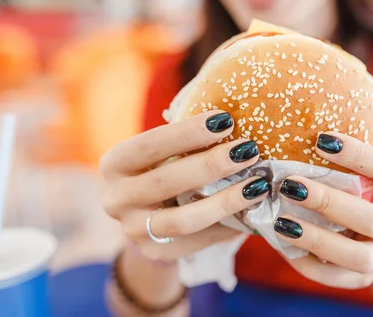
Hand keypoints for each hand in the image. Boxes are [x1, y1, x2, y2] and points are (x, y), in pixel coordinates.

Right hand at [99, 110, 268, 263]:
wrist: (143, 217)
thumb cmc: (161, 170)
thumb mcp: (161, 154)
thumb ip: (187, 143)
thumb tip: (240, 124)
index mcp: (115, 164)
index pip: (149, 145)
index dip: (186, 132)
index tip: (224, 120)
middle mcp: (117, 199)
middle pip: (167, 181)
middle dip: (212, 164)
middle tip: (248, 150)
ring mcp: (134, 230)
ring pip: (184, 219)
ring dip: (225, 201)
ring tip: (257, 185)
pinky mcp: (157, 252)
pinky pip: (198, 240)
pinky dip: (227, 225)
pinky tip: (251, 212)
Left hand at [273, 132, 372, 289]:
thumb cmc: (358, 191)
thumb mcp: (357, 171)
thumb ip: (335, 156)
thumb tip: (287, 123)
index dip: (360, 155)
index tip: (322, 140)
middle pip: (371, 219)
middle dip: (329, 202)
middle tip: (291, 184)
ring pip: (359, 256)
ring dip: (318, 239)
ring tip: (281, 222)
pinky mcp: (363, 277)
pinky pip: (338, 279)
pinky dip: (309, 265)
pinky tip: (283, 245)